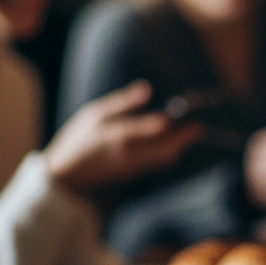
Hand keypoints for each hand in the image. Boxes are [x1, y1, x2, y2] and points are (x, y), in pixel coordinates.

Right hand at [45, 80, 200, 191]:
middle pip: (168, 149)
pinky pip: (158, 163)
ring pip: (165, 158)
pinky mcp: (134, 174)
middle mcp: (131, 153)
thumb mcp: (95, 114)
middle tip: (197, 126)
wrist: (67, 174)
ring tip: (189, 132)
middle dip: (185, 139)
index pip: (157, 130)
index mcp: (121, 135)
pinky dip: (168, 152)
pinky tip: (171, 143)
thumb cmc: (79, 140)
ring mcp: (134, 167)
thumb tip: (146, 89)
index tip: (192, 117)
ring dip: (179, 146)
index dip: (177, 125)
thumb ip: (123, 103)